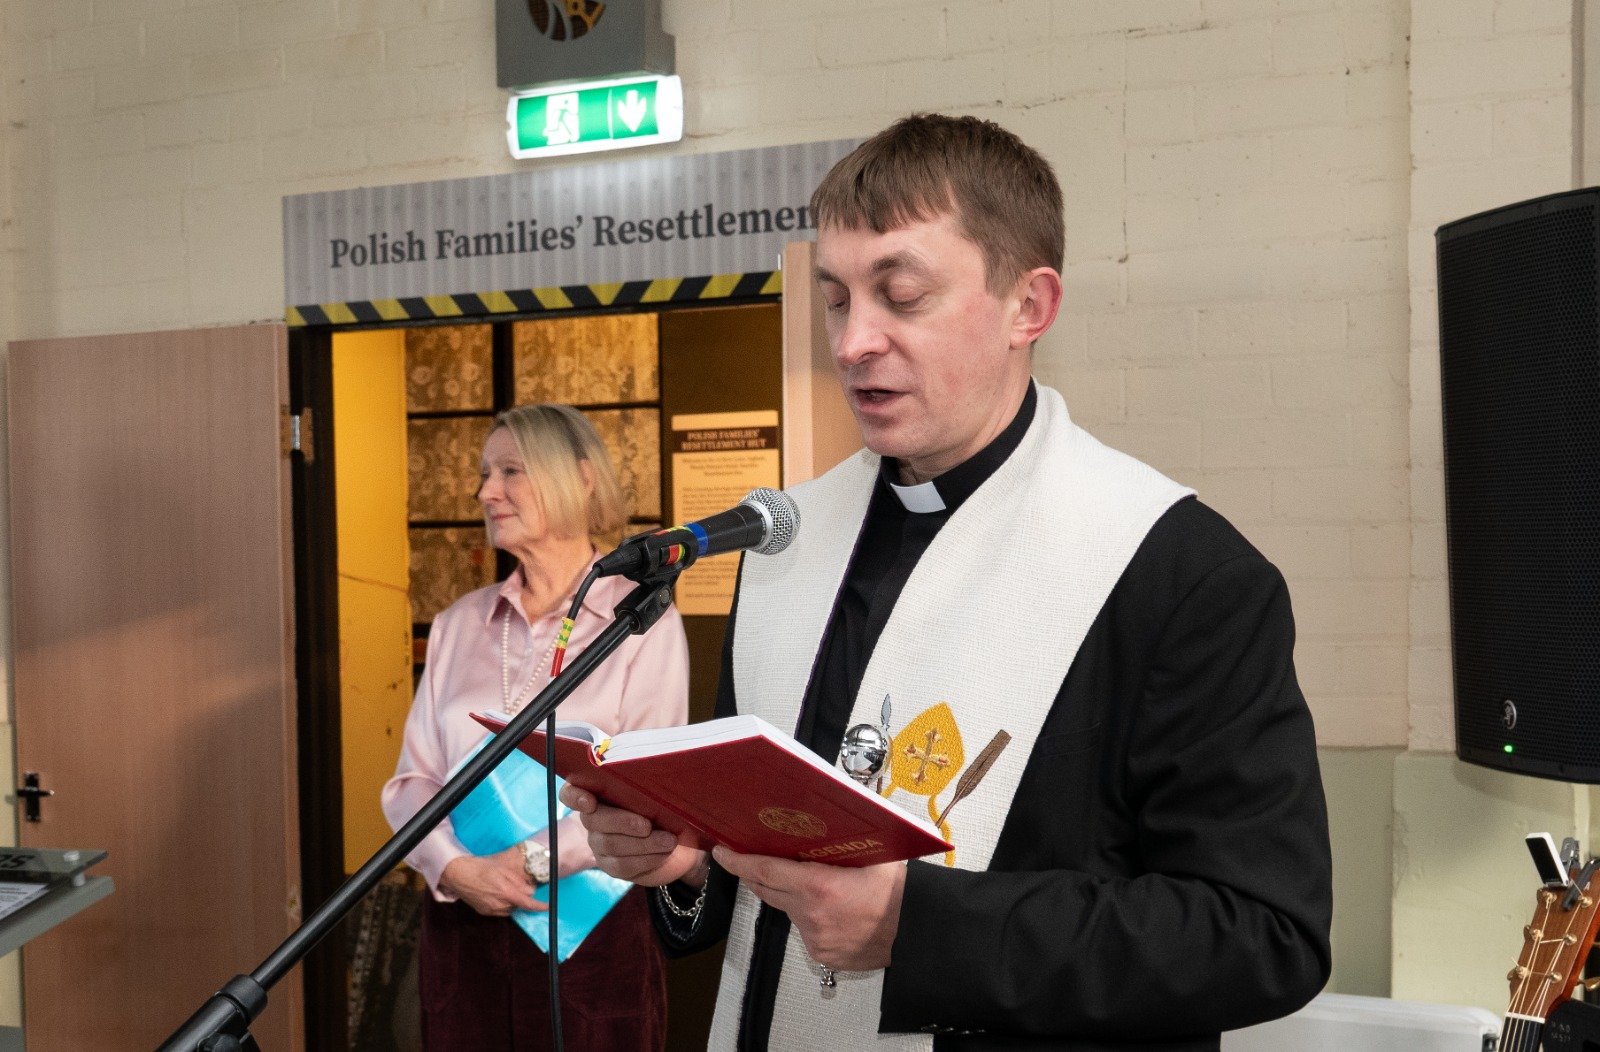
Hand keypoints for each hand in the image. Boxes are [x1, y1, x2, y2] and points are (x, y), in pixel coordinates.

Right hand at [438, 846, 541, 915]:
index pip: (527, 903)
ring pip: (509, 910)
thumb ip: (519, 881)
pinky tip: (496, 894)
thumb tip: (531, 891)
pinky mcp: (483, 912)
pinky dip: (502, 905)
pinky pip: (499, 912)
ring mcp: (490, 910)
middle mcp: (499, 904)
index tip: (547, 906)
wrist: (459, 874)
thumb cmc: (481, 867)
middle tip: (517, 887)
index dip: (539, 906)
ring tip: (504, 889)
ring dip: (512, 903)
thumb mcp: (503, 869)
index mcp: (505, 892)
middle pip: (518, 906)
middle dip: (521, 899)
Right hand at [560, 783, 706, 886]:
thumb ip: (645, 775)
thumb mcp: (655, 786)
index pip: (571, 793)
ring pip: (612, 845)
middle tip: (647, 824)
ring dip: (643, 843)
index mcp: (596, 792)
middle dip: (622, 822)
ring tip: (668, 840)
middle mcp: (592, 819)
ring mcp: (600, 844)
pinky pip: (624, 865)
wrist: (676, 835)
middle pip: (596, 821)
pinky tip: (663, 851)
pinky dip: (647, 858)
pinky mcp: (612, 866)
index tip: (589, 801)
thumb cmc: (662, 801)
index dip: (575, 797)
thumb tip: (655, 764)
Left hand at [712, 846, 904, 970]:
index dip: (738, 861)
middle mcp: (809, 915)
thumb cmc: (900, 892)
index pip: (764, 871)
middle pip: (768, 891)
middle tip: (744, 858)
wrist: (919, 935)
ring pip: (789, 911)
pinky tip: (831, 909)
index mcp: (818, 886)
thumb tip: (825, 824)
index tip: (722, 852)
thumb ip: (841, 844)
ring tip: (808, 882)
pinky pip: (806, 930)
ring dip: (790, 896)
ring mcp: (814, 938)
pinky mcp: (822, 955)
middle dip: (755, 875)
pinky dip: (809, 917)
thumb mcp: (872, 855)